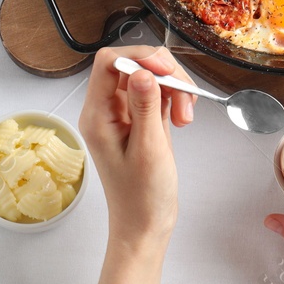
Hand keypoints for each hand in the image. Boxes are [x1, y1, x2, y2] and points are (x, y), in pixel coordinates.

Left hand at [77, 46, 196, 247]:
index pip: (109, 63)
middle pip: (134, 65)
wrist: (145, 225)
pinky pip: (158, 92)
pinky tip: (183, 117)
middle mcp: (107, 109)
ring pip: (150, 76)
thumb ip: (145, 106)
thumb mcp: (148, 149)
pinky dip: (175, 98)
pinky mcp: (141, 118)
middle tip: (184, 100)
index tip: (167, 73)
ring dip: (174, 88)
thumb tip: (142, 71)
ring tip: (186, 117)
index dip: (139, 58)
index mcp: (97, 115)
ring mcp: (125, 113)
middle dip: (164, 75)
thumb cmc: (142, 197)